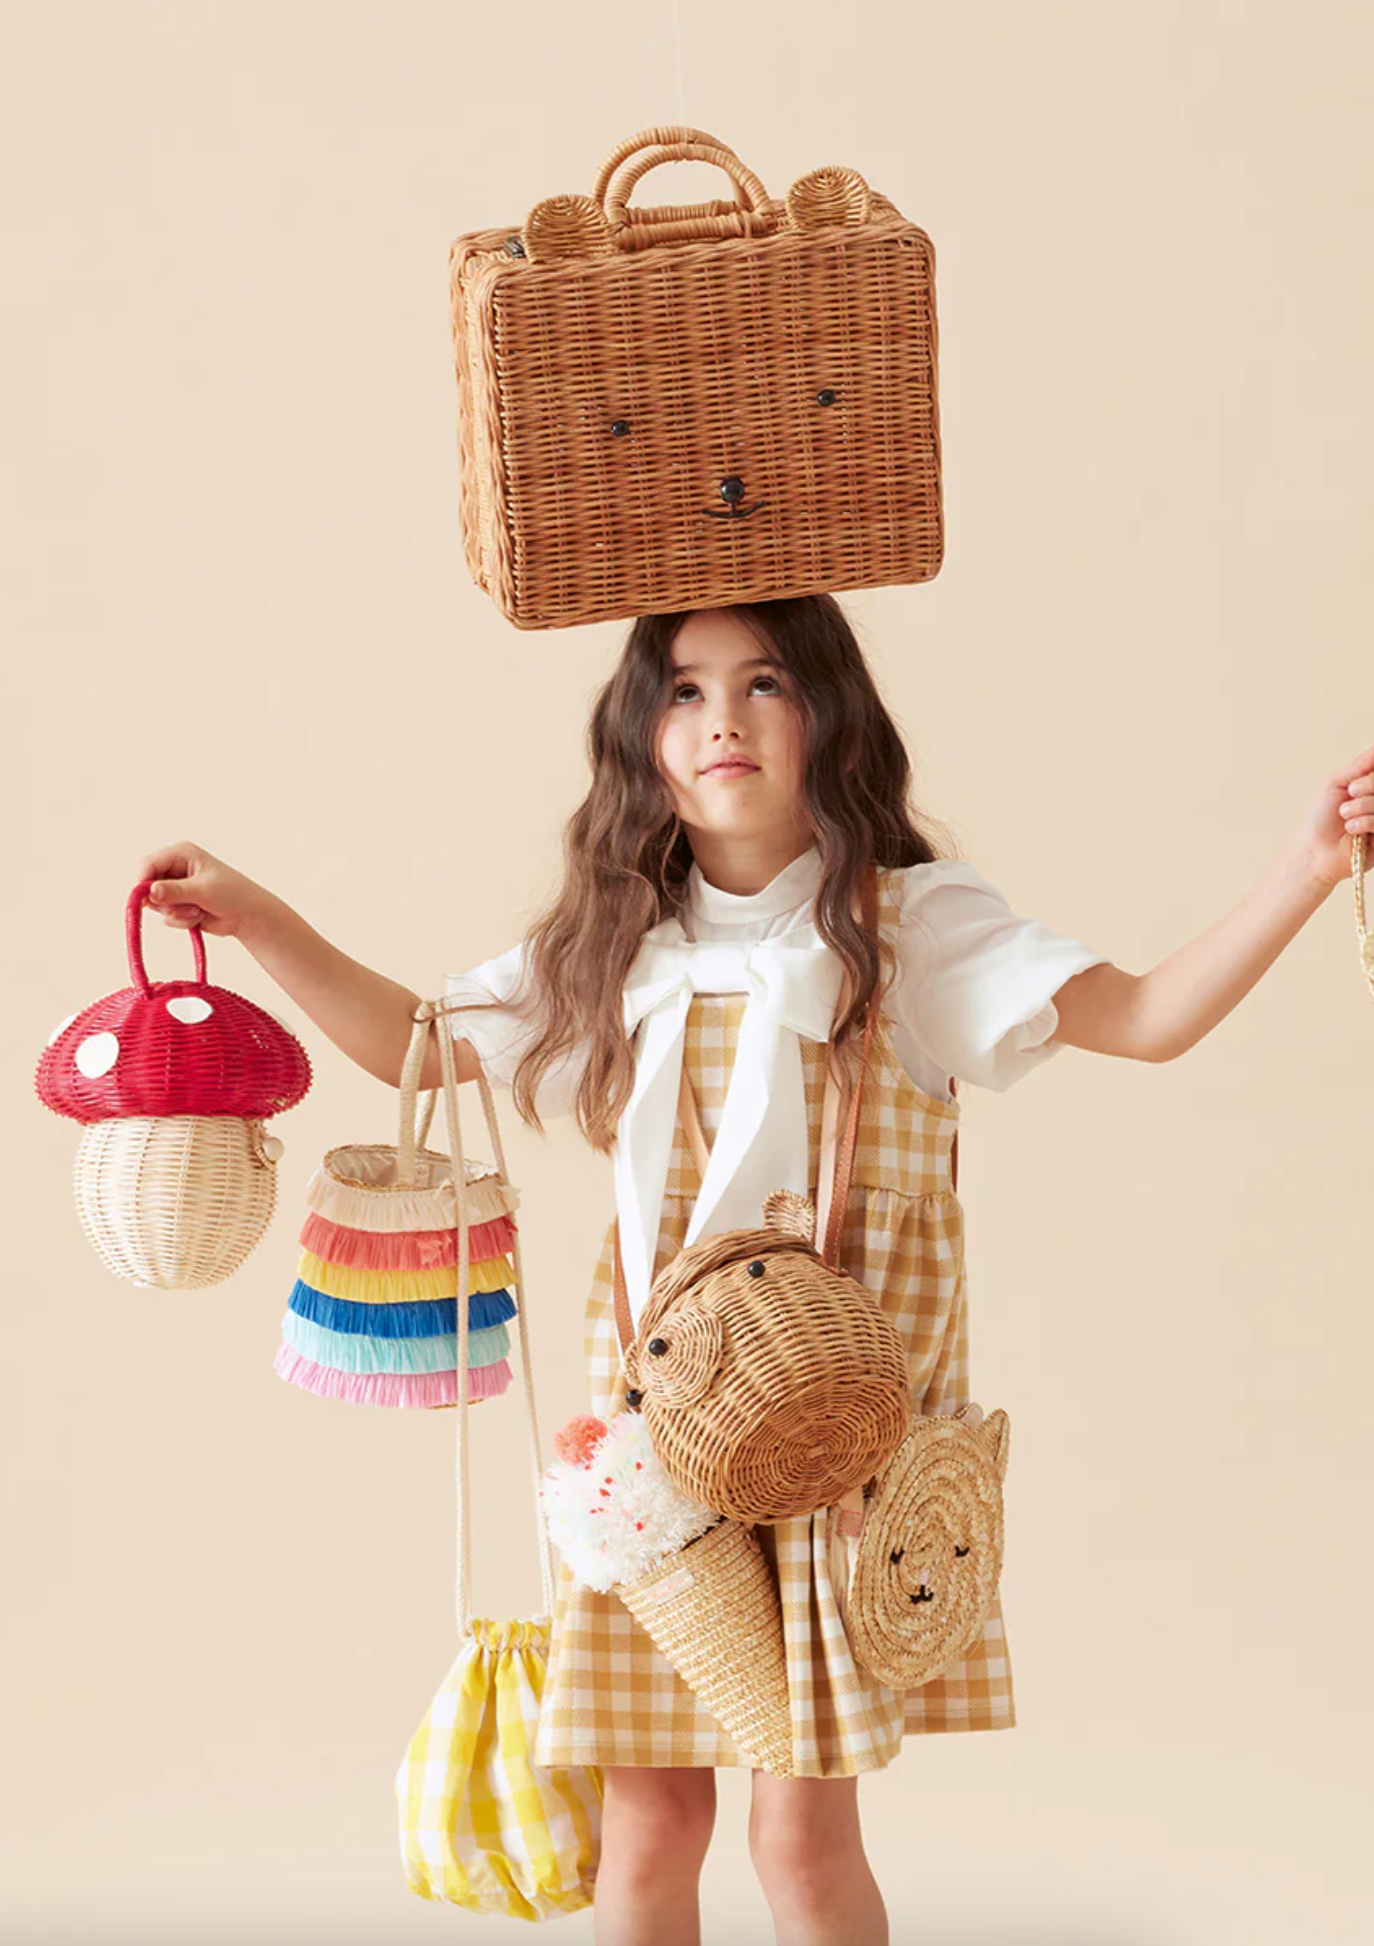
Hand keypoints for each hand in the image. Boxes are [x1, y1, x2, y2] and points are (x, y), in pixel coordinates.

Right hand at [134, 841, 274, 940]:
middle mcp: (175, 868)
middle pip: (147, 886)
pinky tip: (200, 916)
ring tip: (198, 910)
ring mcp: (175, 887)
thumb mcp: (203, 890)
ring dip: (176, 913)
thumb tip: (150, 892)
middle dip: (164, 902)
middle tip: (183, 907)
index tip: (144, 901)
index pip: (148, 864)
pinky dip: (181, 920)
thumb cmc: (233, 894)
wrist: (248, 915)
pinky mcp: (178, 904)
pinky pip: (166, 917)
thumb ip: (175, 891)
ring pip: (156, 905)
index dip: (142, 882)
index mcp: (181, 853)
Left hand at [1296, 741, 1373, 889]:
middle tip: (1350, 794)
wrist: (1314, 850)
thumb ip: (1360, 765)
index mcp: (1370, 787)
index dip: (1370, 778)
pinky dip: (1365, 822)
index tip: (1353, 786)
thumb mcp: (1336, 783)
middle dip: (1367, 787)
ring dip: (1362, 807)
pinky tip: (1351, 829)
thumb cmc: (1320, 817)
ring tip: (1345, 816)